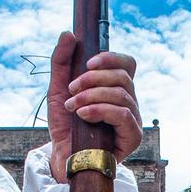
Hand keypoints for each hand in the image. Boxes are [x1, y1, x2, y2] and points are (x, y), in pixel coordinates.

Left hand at [47, 31, 140, 181]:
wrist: (62, 157)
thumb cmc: (64, 125)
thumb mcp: (57, 89)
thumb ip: (62, 62)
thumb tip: (69, 34)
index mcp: (116, 88)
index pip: (127, 64)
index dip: (111, 58)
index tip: (87, 63)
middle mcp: (128, 102)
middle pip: (124, 76)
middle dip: (94, 79)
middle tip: (72, 90)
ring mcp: (132, 120)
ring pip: (122, 94)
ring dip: (93, 95)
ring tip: (73, 106)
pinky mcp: (132, 137)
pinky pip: (124, 114)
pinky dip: (102, 110)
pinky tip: (84, 115)